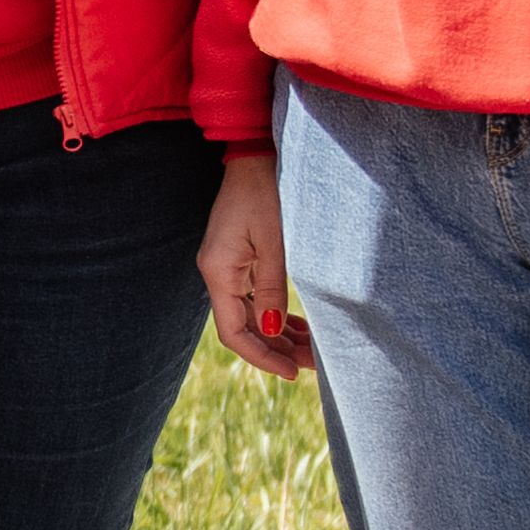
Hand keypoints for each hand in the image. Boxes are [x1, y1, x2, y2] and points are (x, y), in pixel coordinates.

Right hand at [198, 149, 309, 379]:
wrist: (252, 158)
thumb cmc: (263, 193)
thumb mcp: (274, 241)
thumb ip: (272, 287)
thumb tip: (274, 330)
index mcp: (218, 272)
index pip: (234, 332)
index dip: (262, 357)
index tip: (292, 372)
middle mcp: (216, 274)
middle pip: (243, 328)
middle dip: (276, 350)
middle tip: (312, 366)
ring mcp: (226, 268)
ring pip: (250, 316)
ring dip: (278, 335)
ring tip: (311, 350)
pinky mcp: (237, 261)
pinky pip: (253, 298)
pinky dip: (275, 315)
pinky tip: (296, 326)